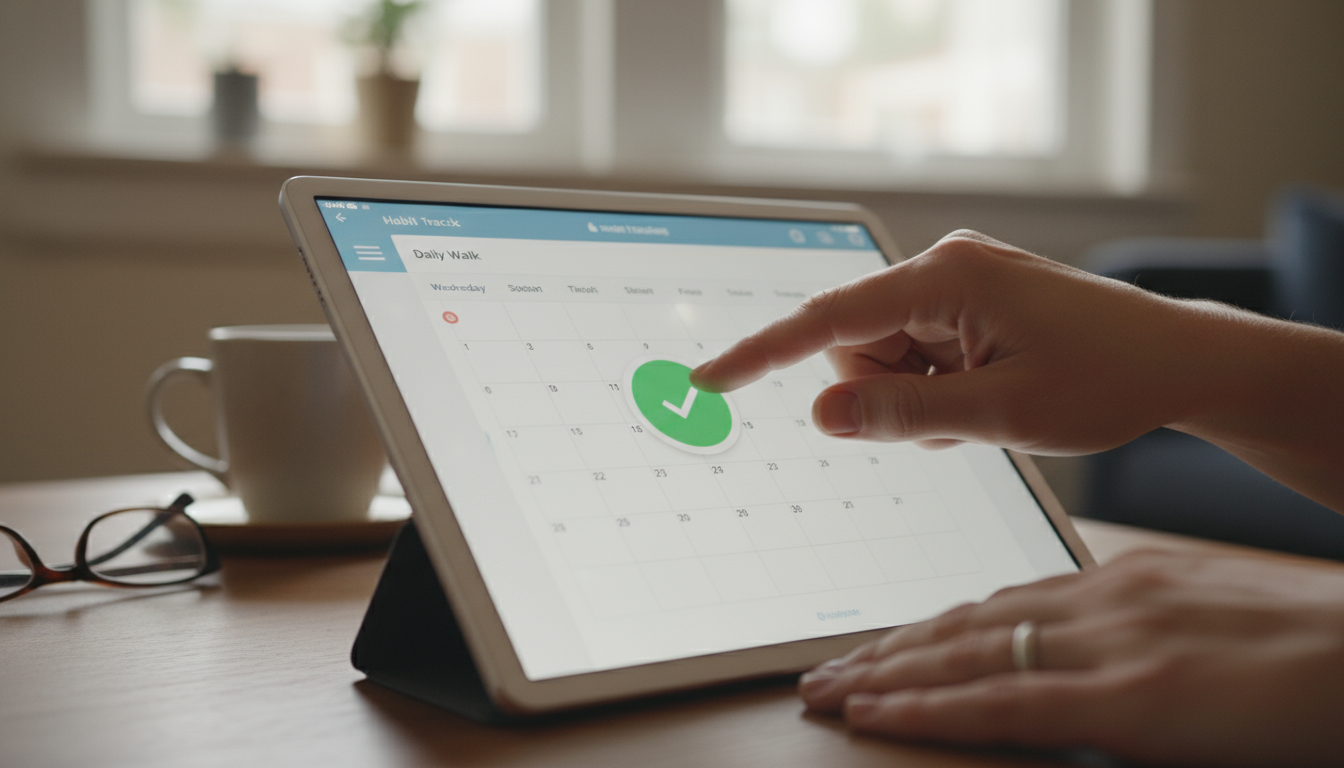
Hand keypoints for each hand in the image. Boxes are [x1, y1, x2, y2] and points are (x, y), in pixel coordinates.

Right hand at [690, 231, 1343, 507]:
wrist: (1179, 363)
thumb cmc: (1108, 379)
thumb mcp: (1001, 413)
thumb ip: (902, 415)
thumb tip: (820, 418)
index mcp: (945, 278)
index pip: (826, 320)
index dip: (761, 354)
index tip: (708, 379)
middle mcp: (942, 268)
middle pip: (855, 347)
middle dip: (887, 396)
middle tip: (956, 418)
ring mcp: (955, 284)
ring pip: (882, 358)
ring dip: (917, 397)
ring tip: (984, 406)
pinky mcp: (967, 302)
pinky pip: (915, 355)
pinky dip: (936, 388)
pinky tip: (987, 394)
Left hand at [795, 550, 1343, 765]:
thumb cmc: (1312, 645)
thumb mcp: (1211, 620)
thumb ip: (1141, 631)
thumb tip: (1091, 659)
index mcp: (1124, 582)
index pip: (1001, 604)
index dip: (931, 629)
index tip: (883, 644)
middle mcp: (1105, 600)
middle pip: (966, 624)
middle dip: (888, 650)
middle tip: (824, 669)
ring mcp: (1114, 645)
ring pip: (967, 655)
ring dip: (886, 676)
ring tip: (827, 692)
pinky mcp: (1134, 699)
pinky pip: (1005, 703)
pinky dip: (930, 708)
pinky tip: (878, 714)